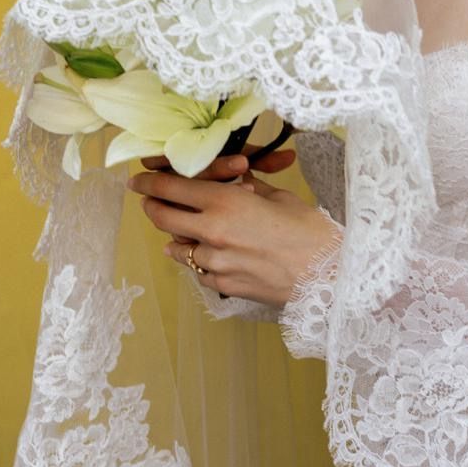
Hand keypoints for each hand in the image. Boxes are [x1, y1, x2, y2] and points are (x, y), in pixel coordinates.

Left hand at [127, 156, 341, 307]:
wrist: (329, 276)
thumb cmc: (312, 232)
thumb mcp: (278, 198)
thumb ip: (247, 189)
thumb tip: (232, 183)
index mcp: (225, 202)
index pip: (172, 187)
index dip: (150, 182)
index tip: (138, 181)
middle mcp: (212, 232)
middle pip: (162, 217)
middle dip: (151, 206)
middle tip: (149, 201)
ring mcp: (215, 262)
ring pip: (176, 247)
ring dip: (178, 236)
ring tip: (187, 230)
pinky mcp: (223, 285)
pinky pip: (198, 269)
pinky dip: (199, 259)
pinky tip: (211, 253)